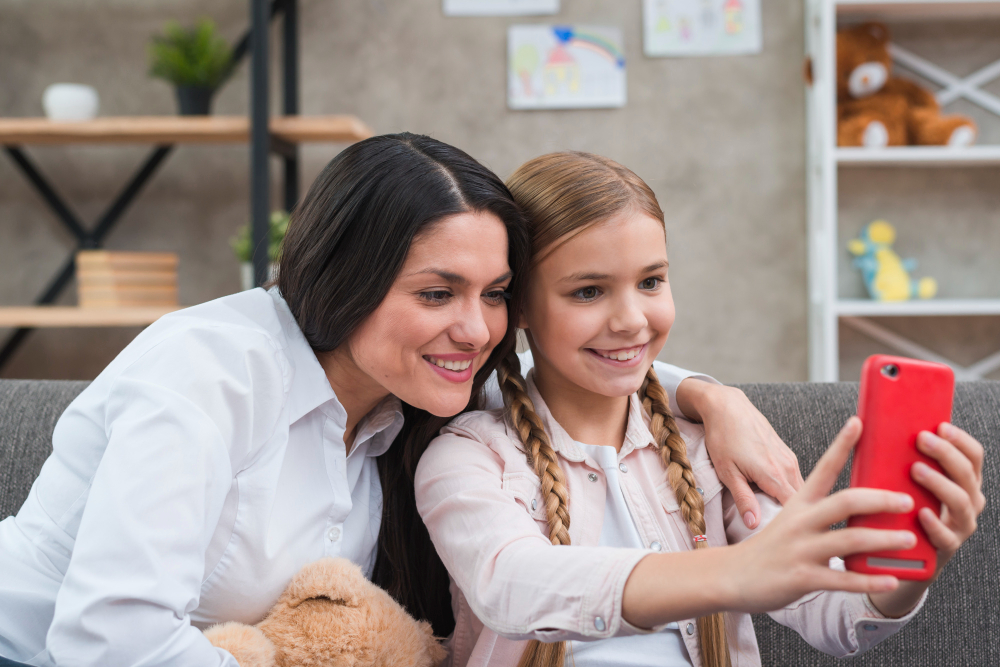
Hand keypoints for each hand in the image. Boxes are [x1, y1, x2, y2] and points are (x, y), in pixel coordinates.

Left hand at [677, 380, 803, 528]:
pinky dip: (793, 490)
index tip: (793, 540)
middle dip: (803, 517)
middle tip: (795, 536)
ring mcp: (789, 458)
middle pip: (804, 500)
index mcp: (774, 474)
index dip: (798, 525)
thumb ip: (743, 499)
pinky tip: (782, 500)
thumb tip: (755, 525)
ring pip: (802, 488)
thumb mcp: (727, 472)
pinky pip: (796, 477)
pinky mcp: (786, 452)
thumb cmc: (723, 437)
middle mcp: (787, 466)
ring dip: (799, 503)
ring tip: (791, 522)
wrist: (727, 406)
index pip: (796, 509)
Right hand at [727, 417, 913, 613]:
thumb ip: (818, 512)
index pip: (823, 468)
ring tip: (911, 539)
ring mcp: (800, 550)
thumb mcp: (789, 521)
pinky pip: (842, 579)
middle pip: (844, 502)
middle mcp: (800, 522)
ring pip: (849, 540)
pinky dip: (869, 581)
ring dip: (884, 539)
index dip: (841, 445)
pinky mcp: (802, 578)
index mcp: (798, 503)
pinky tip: (891, 580)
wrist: (732, 575)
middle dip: (880, 500)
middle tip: (907, 499)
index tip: (858, 422)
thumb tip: (855, 506)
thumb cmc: (769, 548)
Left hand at [914, 423, 984, 570]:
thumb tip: (882, 427)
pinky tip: (920, 513)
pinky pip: (946, 536)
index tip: (941, 426)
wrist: (907, 554)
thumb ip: (908, 460)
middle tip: (921, 440)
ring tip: (916, 470)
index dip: (961, 440)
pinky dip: (934, 524)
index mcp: (965, 482)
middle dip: (945, 454)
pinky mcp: (946, 548)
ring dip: (938, 483)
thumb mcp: (912, 481)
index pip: (974, 456)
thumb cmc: (907, 506)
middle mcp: (970, 501)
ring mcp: (961, 525)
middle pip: (967, 474)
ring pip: (960, 501)